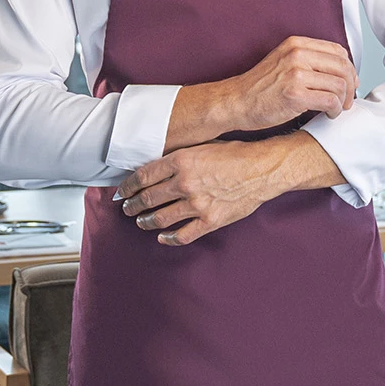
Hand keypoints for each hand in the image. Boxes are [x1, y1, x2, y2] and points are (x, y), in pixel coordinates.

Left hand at [115, 140, 281, 245]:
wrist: (262, 169)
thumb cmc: (234, 155)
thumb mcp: (201, 147)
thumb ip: (177, 159)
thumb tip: (155, 170)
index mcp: (181, 161)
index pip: (143, 176)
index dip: (128, 186)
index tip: (122, 191)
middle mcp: (185, 183)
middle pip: (148, 199)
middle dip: (133, 206)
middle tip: (127, 208)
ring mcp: (197, 204)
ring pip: (160, 218)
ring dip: (145, 221)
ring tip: (140, 221)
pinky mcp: (210, 220)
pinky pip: (183, 235)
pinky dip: (169, 238)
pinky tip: (162, 237)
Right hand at [223, 35, 358, 132]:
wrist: (236, 102)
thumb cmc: (260, 88)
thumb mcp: (284, 62)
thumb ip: (308, 60)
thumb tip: (342, 72)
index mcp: (296, 44)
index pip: (338, 52)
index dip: (349, 69)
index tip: (349, 83)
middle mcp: (297, 55)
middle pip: (343, 68)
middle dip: (351, 87)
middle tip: (348, 100)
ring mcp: (296, 74)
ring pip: (339, 85)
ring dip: (343, 101)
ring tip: (336, 109)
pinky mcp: (295, 94)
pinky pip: (330, 101)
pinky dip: (335, 110)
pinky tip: (329, 115)